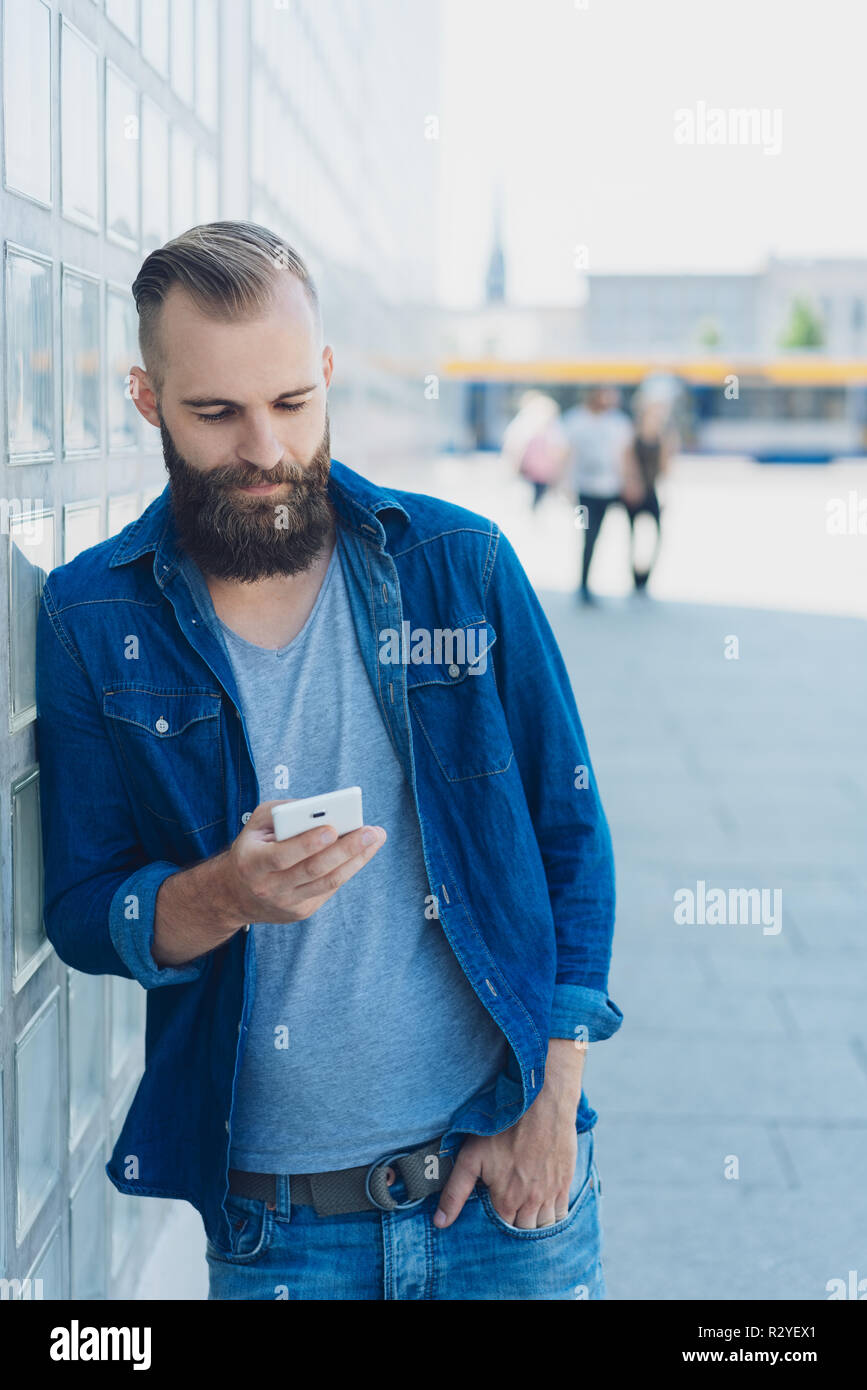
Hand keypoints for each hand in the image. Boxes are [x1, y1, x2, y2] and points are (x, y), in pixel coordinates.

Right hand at [222, 799, 385, 924]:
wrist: (235, 895)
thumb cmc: (252, 848)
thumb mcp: (256, 824)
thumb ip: (285, 812)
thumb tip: (322, 808)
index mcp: (252, 863)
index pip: (282, 856)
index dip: (308, 844)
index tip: (333, 828)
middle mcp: (269, 888)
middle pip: (313, 870)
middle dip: (345, 849)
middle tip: (371, 831)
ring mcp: (287, 903)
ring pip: (328, 882)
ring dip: (356, 860)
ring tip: (375, 839)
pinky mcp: (301, 911)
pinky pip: (329, 888)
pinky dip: (348, 868)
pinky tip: (362, 853)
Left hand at [433, 1040, 584, 1228]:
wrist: (542, 1103)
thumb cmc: (504, 1127)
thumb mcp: (471, 1157)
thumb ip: (456, 1192)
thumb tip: (440, 1222)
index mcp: (507, 1200)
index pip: (502, 1231)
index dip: (495, 1225)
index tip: (491, 1212)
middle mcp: (532, 1203)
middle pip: (524, 1231)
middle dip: (515, 1226)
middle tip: (507, 1211)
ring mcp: (551, 1193)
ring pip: (545, 1226)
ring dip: (535, 1223)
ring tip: (524, 1211)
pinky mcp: (565, 1182)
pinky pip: (562, 1213)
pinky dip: (554, 1215)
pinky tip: (544, 1206)